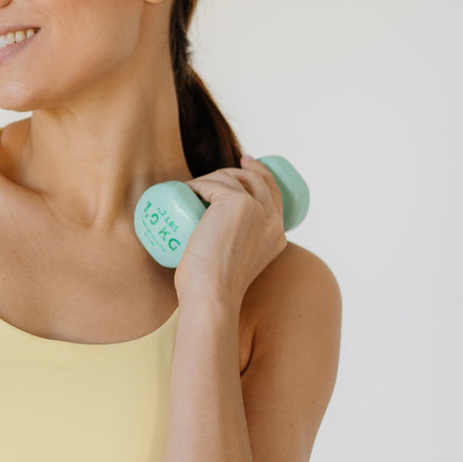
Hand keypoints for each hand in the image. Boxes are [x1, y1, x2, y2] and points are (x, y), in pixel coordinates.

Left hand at [174, 156, 286, 306]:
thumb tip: (211, 242)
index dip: (261, 175)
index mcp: (277, 235)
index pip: (273, 195)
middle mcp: (272, 220)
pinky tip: (185, 190)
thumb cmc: (213, 290)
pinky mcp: (237, 203)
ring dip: (209, 179)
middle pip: (257, 180)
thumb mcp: (235, 267)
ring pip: (231, 179)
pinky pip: (212, 184)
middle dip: (240, 168)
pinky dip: (196, 184)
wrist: (212, 295)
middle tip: (218, 171)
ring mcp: (256, 209)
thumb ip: (235, 254)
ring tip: (190, 190)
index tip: (245, 166)